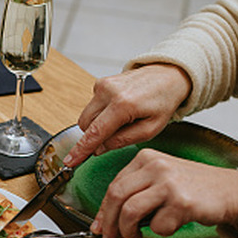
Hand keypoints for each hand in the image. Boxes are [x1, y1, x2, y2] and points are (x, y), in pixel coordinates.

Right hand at [63, 64, 190, 167]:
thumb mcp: (150, 129)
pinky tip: (119, 110)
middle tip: (118, 134)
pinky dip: (102, 113)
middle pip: (87, 126)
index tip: (70, 161)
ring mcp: (102, 85)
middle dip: (96, 136)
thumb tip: (99, 149)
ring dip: (98, 125)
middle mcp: (109, 91)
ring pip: (87, 117)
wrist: (168, 75)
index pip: (95, 133)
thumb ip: (122, 141)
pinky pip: (92, 107)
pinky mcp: (100, 83)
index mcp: (123, 104)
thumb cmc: (163, 101)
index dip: (81, 150)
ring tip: (122, 120)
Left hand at [91, 149, 237, 237]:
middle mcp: (156, 166)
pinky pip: (158, 225)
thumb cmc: (196, 187)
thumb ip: (136, 191)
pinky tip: (171, 225)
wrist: (233, 191)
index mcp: (147, 158)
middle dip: (109, 223)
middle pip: (116, 197)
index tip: (99, 226)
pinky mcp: (182, 202)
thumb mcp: (162, 178)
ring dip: (129, 231)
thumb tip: (106, 218)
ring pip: (130, 212)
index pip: (114, 185)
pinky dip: (161, 232)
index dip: (103, 210)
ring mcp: (168, 183)